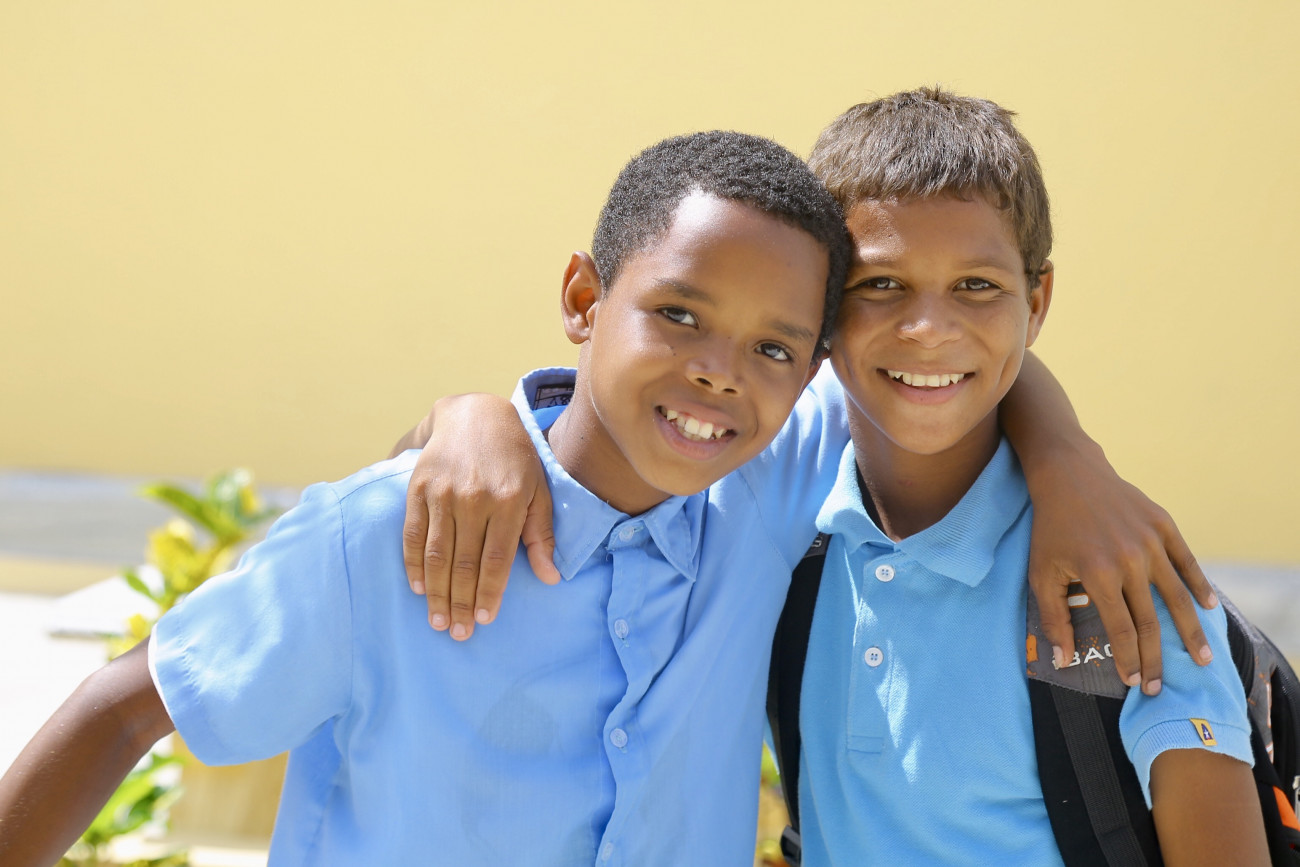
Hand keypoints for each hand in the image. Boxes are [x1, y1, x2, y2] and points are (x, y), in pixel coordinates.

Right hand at [400, 393, 559, 639]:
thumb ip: (541, 534)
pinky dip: (414, 564)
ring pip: (437, 555)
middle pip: (464, 563)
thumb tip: (551, 577)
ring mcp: (443, 494)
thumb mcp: (538, 490)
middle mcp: (474, 498)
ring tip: (438, 621)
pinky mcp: (419, 489)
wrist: (475, 415)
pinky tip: (419, 588)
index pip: (497, 559)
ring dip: (436, 593)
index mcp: (509, 500)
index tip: (485, 620)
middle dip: (461, 603)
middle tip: (458, 634)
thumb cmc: (514, 459)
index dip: (489, 593)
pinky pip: (414, 535)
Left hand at [1027, 439, 1216, 694]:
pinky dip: (1199, 586)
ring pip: (1177, 596)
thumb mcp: (1042, 573)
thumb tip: (1063, 661)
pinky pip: (1187, 561)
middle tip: (1160, 686)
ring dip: (1191, 631)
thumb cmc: (1052, 529)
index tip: (1135, 682)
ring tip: (1202, 658)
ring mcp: (1151, 541)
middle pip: (1151, 621)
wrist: (1070, 475)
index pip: (1121, 629)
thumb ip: (1053, 619)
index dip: (1130, 659)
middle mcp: (1130, 559)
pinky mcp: (1164, 524)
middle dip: (1156, 658)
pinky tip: (1208, 608)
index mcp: (1099, 574)